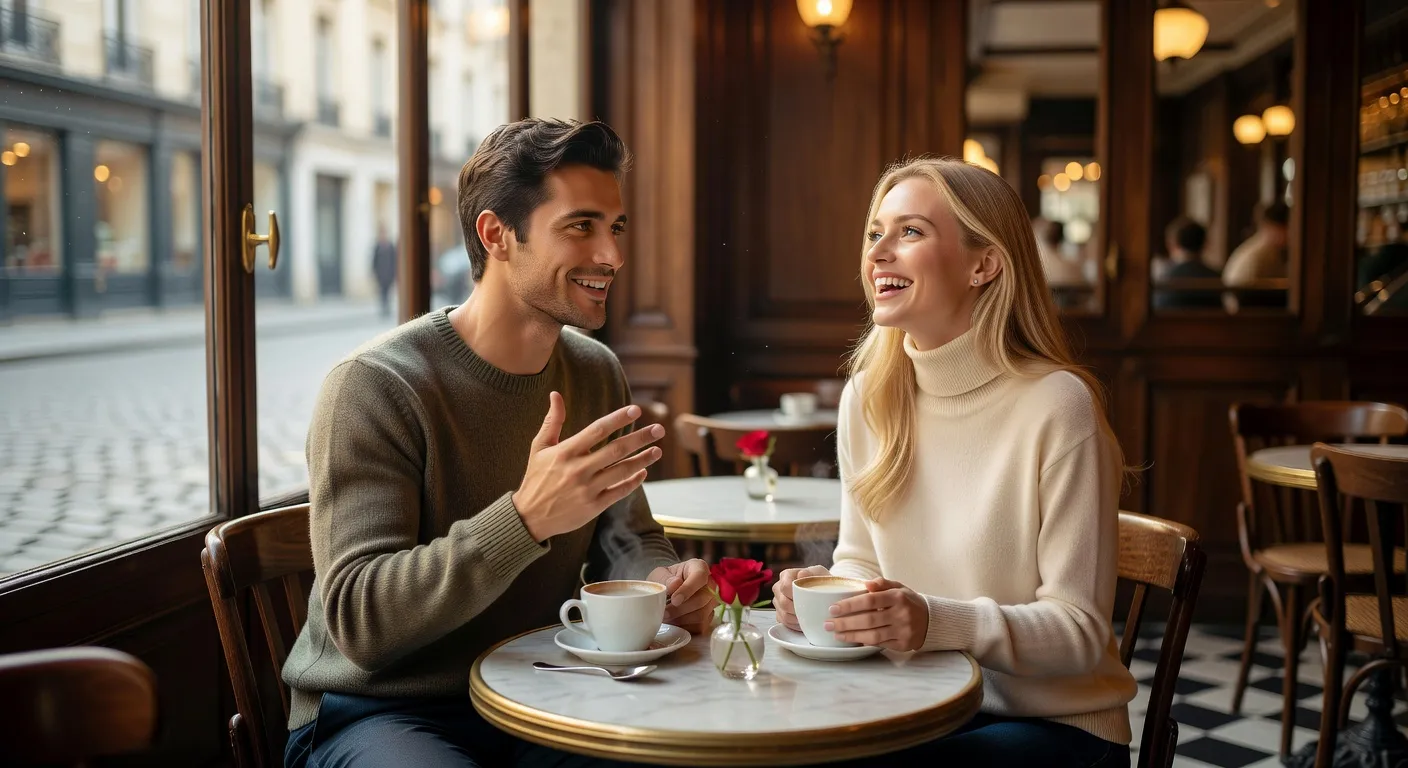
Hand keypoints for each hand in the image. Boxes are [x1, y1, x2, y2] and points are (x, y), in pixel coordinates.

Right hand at [514, 392, 664, 541]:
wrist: (529, 517)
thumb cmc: (536, 478)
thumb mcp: (539, 447)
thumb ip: (552, 421)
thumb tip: (556, 394)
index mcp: (566, 452)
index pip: (597, 430)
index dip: (618, 419)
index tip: (636, 410)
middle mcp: (578, 469)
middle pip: (616, 450)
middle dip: (640, 438)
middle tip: (659, 429)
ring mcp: (587, 489)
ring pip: (622, 471)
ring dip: (643, 460)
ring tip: (657, 450)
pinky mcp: (593, 507)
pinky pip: (619, 492)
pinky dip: (633, 482)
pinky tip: (643, 472)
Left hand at [648, 559, 714, 633]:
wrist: (666, 591)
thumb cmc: (665, 580)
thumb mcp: (660, 575)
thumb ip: (666, 578)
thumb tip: (675, 584)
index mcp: (699, 567)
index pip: (700, 576)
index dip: (688, 589)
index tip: (674, 600)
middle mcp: (710, 584)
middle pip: (702, 599)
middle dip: (681, 609)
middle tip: (664, 612)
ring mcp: (711, 602)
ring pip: (702, 614)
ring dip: (682, 619)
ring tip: (666, 617)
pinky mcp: (708, 617)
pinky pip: (700, 626)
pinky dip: (685, 627)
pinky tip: (674, 623)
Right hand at [772, 565, 830, 631]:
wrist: (824, 591)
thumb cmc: (820, 581)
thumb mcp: (819, 573)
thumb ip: (811, 572)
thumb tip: (801, 575)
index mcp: (786, 575)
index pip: (785, 586)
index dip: (794, 595)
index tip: (806, 599)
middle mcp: (779, 588)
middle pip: (782, 602)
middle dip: (796, 609)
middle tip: (809, 611)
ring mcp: (778, 602)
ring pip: (783, 614)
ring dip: (796, 618)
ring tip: (808, 617)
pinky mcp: (780, 614)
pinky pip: (784, 623)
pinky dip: (795, 625)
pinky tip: (804, 622)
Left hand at [825, 578, 929, 650]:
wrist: (931, 620)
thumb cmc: (908, 601)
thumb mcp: (899, 587)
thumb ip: (882, 584)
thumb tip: (867, 583)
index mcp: (898, 597)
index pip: (870, 600)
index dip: (850, 605)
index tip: (833, 608)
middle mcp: (901, 614)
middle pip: (868, 620)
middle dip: (845, 623)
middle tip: (828, 623)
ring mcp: (903, 631)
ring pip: (872, 635)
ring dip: (851, 635)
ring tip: (836, 634)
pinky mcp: (903, 644)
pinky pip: (880, 644)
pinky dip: (864, 642)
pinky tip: (852, 639)